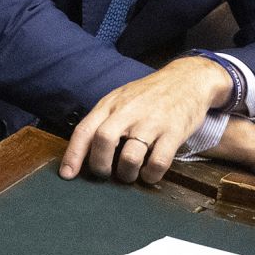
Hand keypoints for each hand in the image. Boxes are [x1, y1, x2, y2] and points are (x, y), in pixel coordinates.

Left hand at [59, 57, 231, 183]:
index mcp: (111, 104)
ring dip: (127, 173)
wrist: (187, 79)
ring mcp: (152, 122)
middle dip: (100, 165)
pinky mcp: (174, 132)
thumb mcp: (121, 99)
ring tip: (130, 174)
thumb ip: (104, 120)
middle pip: (103, 141)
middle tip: (105, 174)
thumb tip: (83, 150)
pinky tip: (150, 173)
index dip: (73, 155)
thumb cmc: (149, 94)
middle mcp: (129, 112)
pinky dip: (151, 175)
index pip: (85, 130)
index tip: (67, 175)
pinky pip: (158, 162)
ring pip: (130, 157)